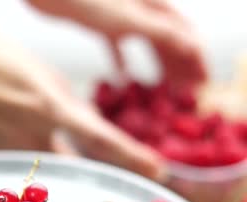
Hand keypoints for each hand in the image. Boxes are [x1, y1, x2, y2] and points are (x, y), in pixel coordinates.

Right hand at [0, 19, 161, 178]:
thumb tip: (58, 102)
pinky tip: (22, 147)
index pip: (101, 137)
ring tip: (73, 160)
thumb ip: (46, 85)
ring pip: (52, 167)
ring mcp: (11, 147)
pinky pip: (17, 166)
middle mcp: (36, 130)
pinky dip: (28, 162)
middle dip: (114, 168)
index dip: (131, 154)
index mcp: (49, 100)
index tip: (154, 166)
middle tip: (143, 175)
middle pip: (84, 161)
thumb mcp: (22, 59)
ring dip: (68, 165)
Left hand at [29, 0, 207, 84]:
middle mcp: (142, 9)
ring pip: (146, 43)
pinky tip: (120, 77)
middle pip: (168, 40)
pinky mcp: (101, 23)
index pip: (185, 34)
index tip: (202, 82)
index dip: (196, 58)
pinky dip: (121, 61)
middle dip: (179, 66)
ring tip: (163, 87)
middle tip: (185, 91)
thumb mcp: (129, 19)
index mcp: (155, 6)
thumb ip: (160, 32)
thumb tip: (192, 47)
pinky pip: (117, 45)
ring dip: (157, 65)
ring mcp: (122, 15)